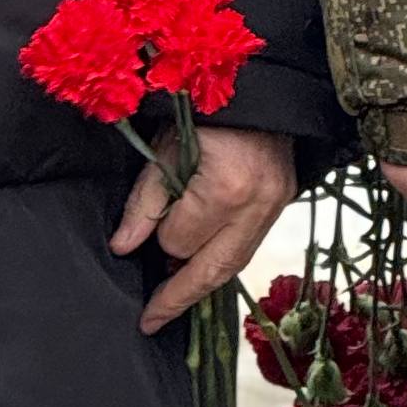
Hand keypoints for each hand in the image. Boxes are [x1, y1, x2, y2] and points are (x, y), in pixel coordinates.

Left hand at [113, 125, 295, 335]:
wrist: (258, 87)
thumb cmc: (204, 109)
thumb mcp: (165, 147)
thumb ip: (145, 202)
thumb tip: (123, 248)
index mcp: (223, 188)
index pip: (179, 241)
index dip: (157, 238)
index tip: (141, 233)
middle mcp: (255, 207)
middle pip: (211, 271)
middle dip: (177, 297)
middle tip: (150, 320)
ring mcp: (275, 209)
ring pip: (233, 266)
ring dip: (200, 284)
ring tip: (170, 300)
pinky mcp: (283, 206)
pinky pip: (248, 248)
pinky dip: (221, 262)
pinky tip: (199, 270)